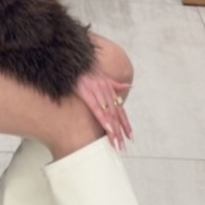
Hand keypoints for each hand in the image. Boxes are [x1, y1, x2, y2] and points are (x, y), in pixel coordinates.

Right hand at [73, 32, 133, 150]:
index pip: (120, 109)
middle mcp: (106, 91)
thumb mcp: (103, 75)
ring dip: (113, 130)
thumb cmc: (86, 68)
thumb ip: (116, 84)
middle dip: (120, 131)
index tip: (130, 136)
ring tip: (116, 143)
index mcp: (109, 89)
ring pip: (108, 114)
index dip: (125, 123)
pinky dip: (103, 119)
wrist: (74, 58)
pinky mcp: (86, 92)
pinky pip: (96, 108)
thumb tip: (128, 86)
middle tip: (123, 146)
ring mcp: (97, 92)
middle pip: (115, 115)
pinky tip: (107, 129)